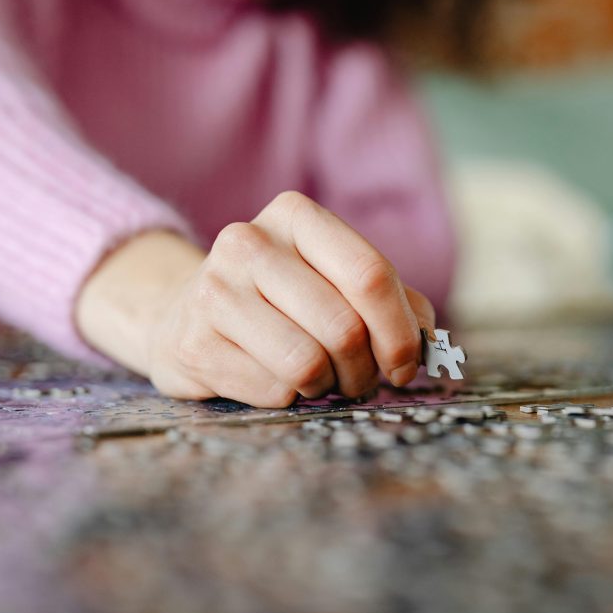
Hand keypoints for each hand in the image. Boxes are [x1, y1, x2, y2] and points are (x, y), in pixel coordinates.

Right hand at [77, 192, 434, 406]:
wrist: (183, 316)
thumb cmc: (282, 301)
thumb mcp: (335, 281)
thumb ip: (393, 302)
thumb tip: (428, 343)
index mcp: (295, 216)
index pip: (370, 275)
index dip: (400, 332)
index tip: (405, 365)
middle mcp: (250, 243)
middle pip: (344, 327)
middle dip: (366, 370)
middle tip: (361, 380)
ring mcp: (215, 291)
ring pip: (308, 363)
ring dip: (329, 386)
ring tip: (321, 379)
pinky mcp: (194, 342)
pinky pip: (274, 389)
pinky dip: (291, 397)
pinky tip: (276, 379)